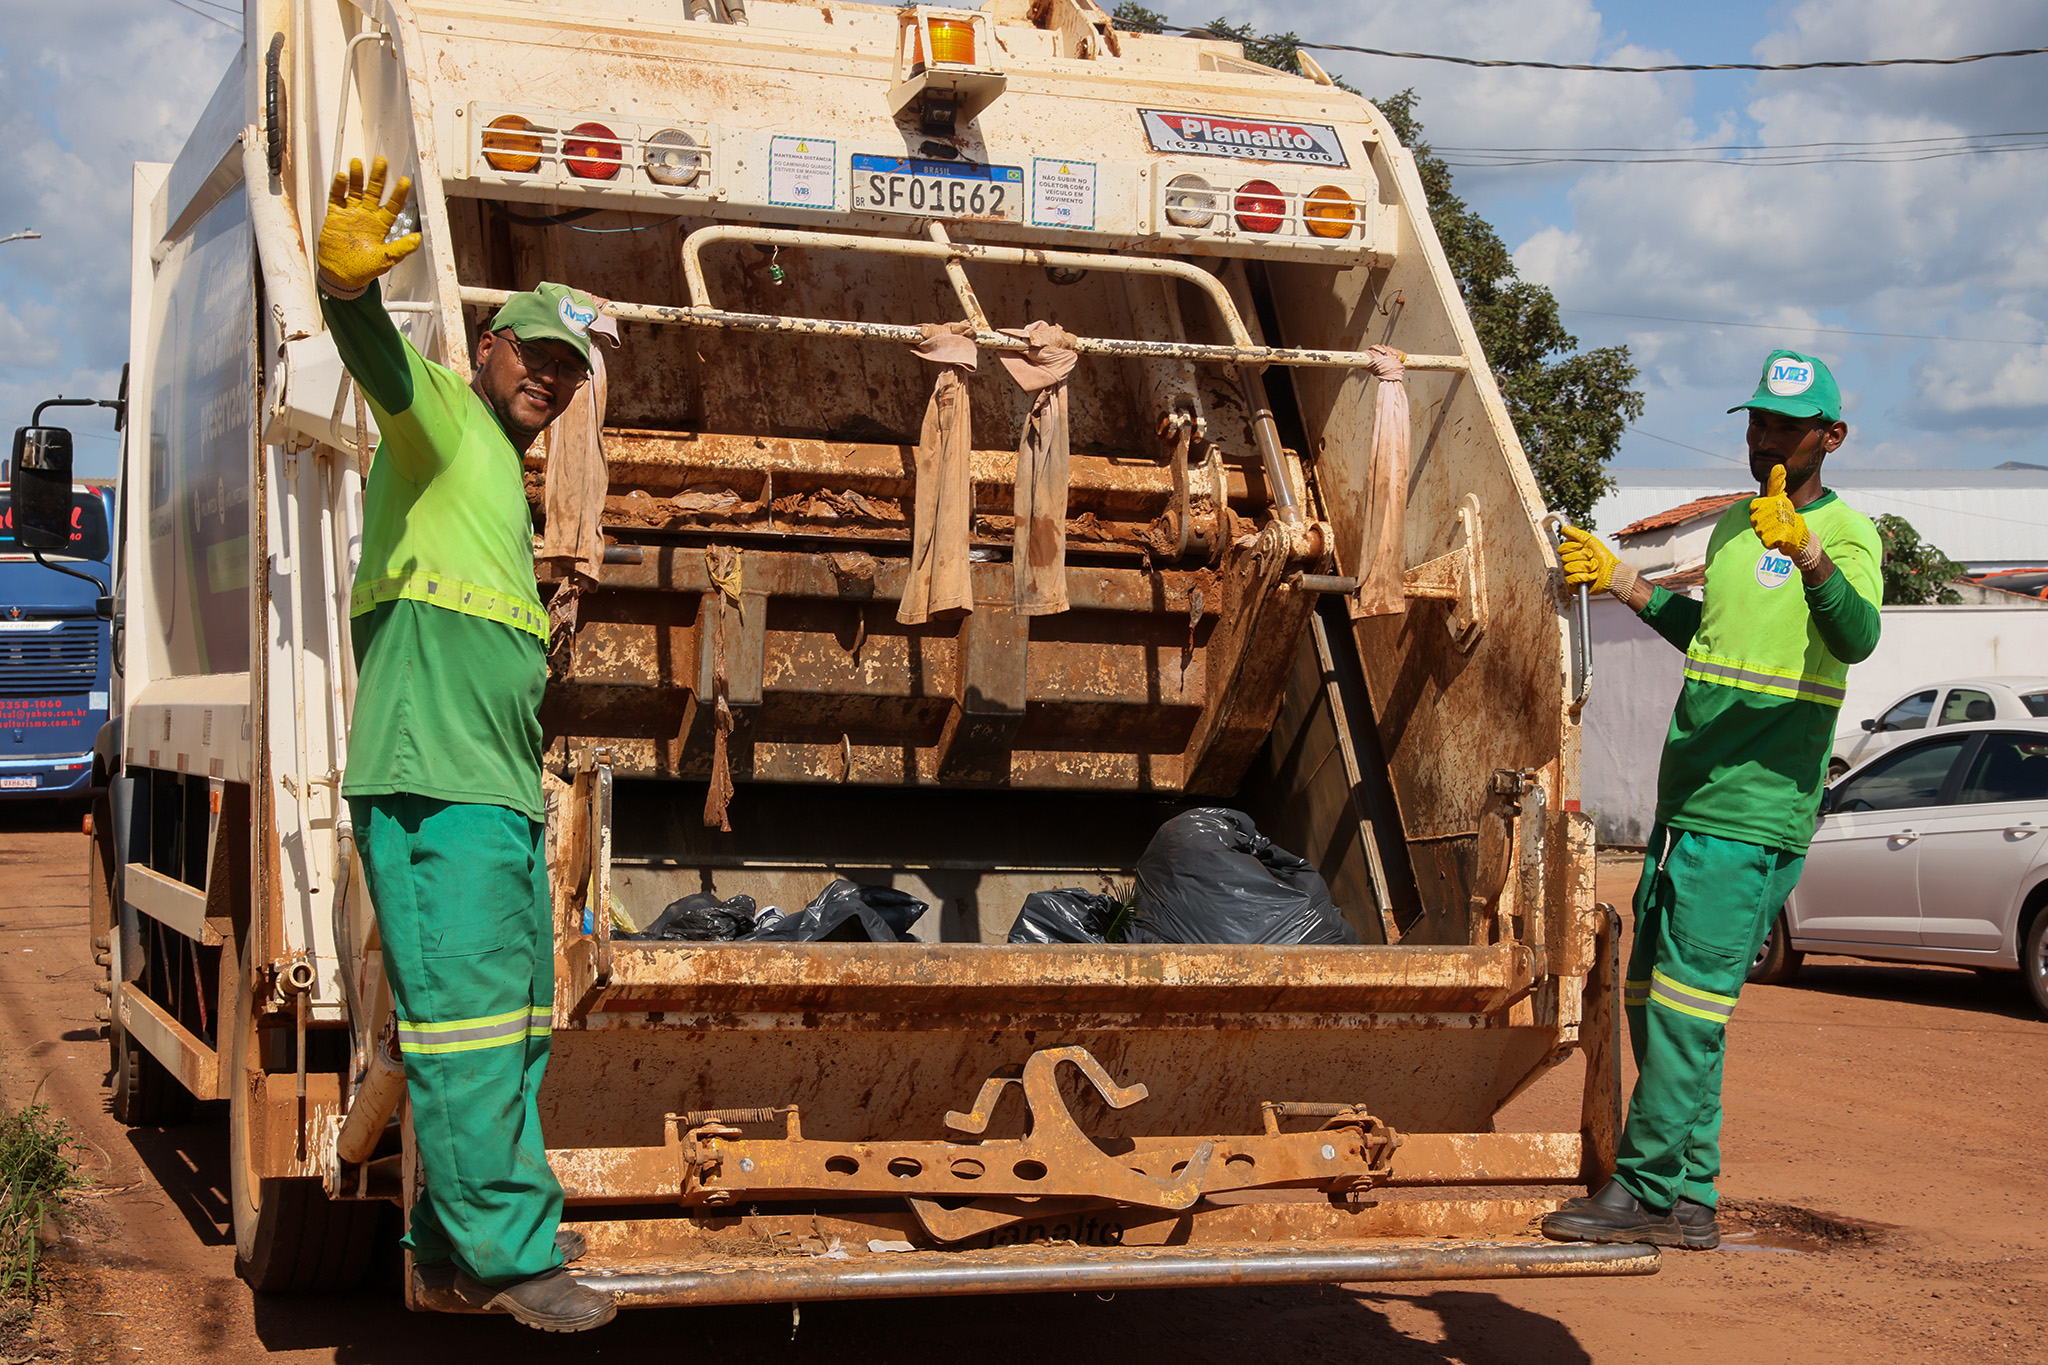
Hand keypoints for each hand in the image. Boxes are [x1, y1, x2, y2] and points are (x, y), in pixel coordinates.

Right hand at [317, 156, 421, 298]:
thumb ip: (400, 248)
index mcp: (381, 225)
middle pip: (374, 191)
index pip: (392, 206)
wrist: (341, 274)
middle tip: (381, 162)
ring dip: (357, 177)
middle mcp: (367, 215)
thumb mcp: (385, 259)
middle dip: (377, 177)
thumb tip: (417, 239)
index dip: (398, 193)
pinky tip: (342, 177)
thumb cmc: (363, 268)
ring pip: (355, 190)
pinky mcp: (335, 215)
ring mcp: (351, 213)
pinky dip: (339, 187)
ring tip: (357, 163)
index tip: (404, 180)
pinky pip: (337, 198)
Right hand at [1559, 524, 1621, 593]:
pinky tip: (1592, 576)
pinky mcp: (1573, 586)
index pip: (1562, 548)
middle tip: (1591, 558)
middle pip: (1565, 558)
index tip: (1585, 548)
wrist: (1613, 573)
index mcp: (1572, 554)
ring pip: (1569, 568)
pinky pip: (1572, 579)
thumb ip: (1577, 534)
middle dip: (1582, 557)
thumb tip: (1564, 528)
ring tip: (1594, 568)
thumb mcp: (1591, 541)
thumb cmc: (1604, 558)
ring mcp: (1570, 575)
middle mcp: (1570, 564)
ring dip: (1586, 567)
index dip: (1574, 547)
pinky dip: (1585, 577)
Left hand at [1750, 465, 1816, 565]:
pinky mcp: (1777, 538)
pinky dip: (1772, 541)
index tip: (1771, 512)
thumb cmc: (1787, 516)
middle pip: (1754, 520)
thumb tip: (1778, 466)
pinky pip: (1766, 541)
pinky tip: (1779, 538)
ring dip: (1767, 532)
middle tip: (1775, 523)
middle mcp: (1772, 513)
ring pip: (1759, 531)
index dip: (1761, 511)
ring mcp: (1774, 526)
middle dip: (1763, 523)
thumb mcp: (1781, 497)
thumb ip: (1776, 484)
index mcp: (1772, 501)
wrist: (1800, 536)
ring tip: (1778, 529)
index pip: (1755, 506)